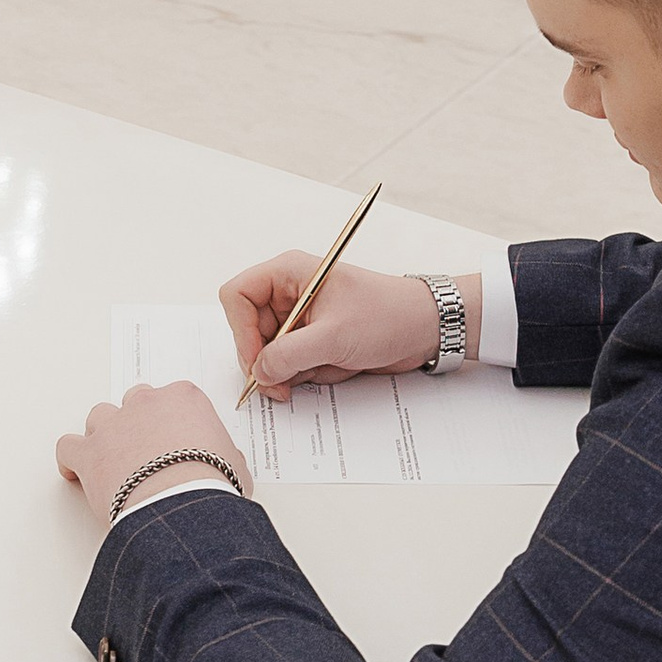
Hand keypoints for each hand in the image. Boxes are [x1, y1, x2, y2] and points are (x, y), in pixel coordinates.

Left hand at [56, 381, 251, 525]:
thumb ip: (224, 453)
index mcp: (183, 398)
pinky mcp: (89, 453)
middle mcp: (145, 403)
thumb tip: (224, 460)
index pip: (173, 398)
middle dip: (138, 424)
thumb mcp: (235, 465)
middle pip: (134, 403)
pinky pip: (68, 447)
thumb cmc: (211, 486)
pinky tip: (77, 472)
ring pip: (99, 418)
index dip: (172, 422)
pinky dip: (71, 459)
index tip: (173, 439)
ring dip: (104, 436)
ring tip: (112, 461)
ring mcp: (113, 425)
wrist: (183, 507)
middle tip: (145, 452)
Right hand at [219, 255, 438, 390]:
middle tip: (279, 387)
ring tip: (323, 370)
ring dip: (291, 370)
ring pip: (269, 352)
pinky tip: (334, 369)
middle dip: (265, 361)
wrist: (424, 329)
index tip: (256, 362)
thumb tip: (258, 372)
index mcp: (288, 273)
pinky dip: (307, 374)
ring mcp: (299, 318)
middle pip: (248, 330)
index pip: (237, 296)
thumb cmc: (387, 316)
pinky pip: (291, 363)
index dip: (240, 331)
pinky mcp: (312, 340)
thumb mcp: (334, 337)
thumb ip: (289, 355)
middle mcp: (288, 293)